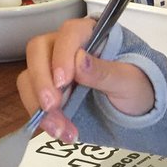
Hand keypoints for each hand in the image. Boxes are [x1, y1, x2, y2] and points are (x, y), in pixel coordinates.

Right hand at [17, 17, 155, 141]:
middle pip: (38, 51)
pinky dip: (43, 119)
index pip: (68, 34)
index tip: (64, 82)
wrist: (136, 110)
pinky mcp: (47, 92)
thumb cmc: (137, 86)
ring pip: (30, 78)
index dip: (61, 55)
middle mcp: (65, 47)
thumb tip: (80, 60)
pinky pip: (33, 100)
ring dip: (39, 106)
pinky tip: (60, 132)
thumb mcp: (130, 82)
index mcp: (89, 33)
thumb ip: (106, 72)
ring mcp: (52, 69)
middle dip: (41, 81)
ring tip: (61, 130)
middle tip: (52, 106)